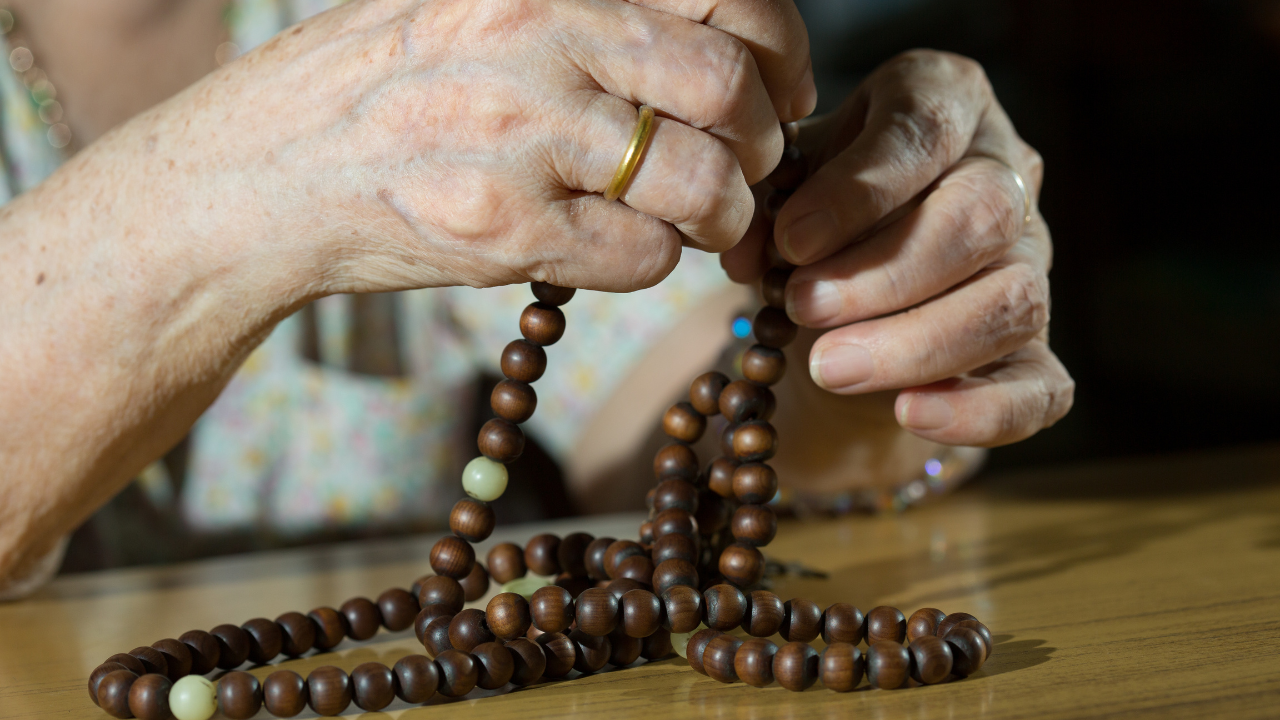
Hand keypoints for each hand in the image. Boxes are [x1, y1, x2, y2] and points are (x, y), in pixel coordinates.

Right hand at [169, 0, 813, 296]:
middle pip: (726, 85)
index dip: (778, 45)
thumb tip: (709, 36)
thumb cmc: (380, 84)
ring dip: (722, 215)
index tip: (779, 87)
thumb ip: (589, 11)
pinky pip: (642, 258)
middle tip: (748, 165)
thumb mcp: (479, 5)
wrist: (264, 172)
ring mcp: (523, 138)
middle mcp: (540, 38)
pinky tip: (619, 248)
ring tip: (699, 223)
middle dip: (762, 139)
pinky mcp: (506, 231)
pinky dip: (655, 262)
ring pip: (700, 182)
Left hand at [723, 50, 1072, 446]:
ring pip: (1012, 302)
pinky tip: (908, 414)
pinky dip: (978, 411)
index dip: (858, 189)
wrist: (835, 283)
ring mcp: (1032, 265)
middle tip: (802, 306)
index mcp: (946, 101)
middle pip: (980, 217)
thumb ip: (768, 208)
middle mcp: (1006, 174)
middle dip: (883, 273)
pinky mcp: (1037, 349)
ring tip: (828, 367)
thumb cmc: (811, 210)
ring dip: (916, 342)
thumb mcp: (783, 187)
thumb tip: (749, 254)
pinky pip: (1041, 389)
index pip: (923, 131)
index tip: (792, 241)